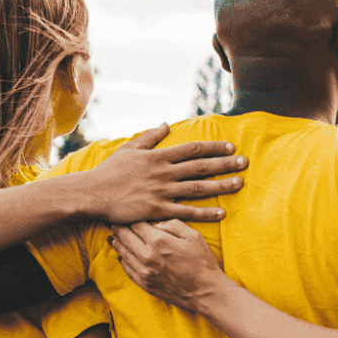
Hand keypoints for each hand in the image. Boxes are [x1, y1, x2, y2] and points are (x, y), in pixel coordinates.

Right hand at [82, 125, 247, 223]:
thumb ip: (150, 137)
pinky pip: (186, 212)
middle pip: (201, 166)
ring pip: (198, 188)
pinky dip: (205, 213)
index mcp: (158, 157)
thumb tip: (165, 124)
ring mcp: (162, 191)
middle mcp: (164, 172)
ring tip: (240, 183)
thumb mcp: (129, 149)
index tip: (230, 147)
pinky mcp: (157, 209)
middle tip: (245, 163)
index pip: (192, 149)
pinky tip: (221, 213)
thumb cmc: (109, 171)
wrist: (92, 193)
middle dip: (225, 164)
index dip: (213, 147)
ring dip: (221, 186)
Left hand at [110, 220, 231, 313]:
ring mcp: (144, 272)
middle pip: (124, 237)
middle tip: (113, 222)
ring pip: (122, 253)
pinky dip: (123, 260)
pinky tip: (123, 255)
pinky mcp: (144, 284)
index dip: (130, 217)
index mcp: (159, 241)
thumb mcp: (194, 236)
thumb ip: (173, 224)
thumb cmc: (203, 263)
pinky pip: (127, 269)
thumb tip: (156, 221)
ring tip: (113, 236)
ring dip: (117, 243)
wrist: (207, 293)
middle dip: (118, 228)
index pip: (136, 224)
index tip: (126, 213)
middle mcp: (147, 256)